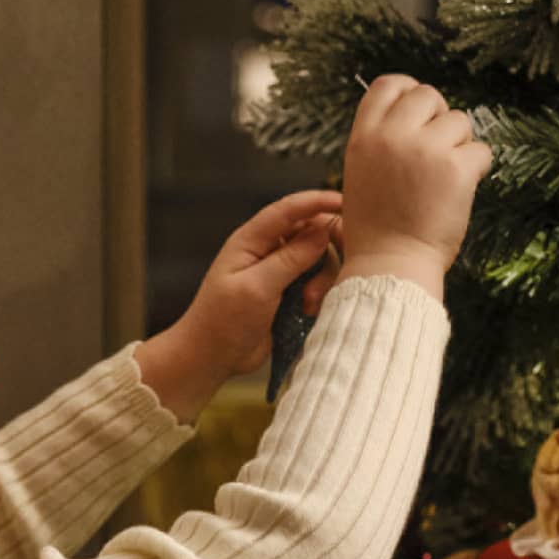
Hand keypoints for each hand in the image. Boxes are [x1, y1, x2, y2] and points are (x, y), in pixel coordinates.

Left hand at [139, 191, 344, 420]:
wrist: (211, 358)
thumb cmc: (223, 321)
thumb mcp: (257, 288)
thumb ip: (290, 258)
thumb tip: (322, 229)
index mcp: (251, 240)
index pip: (288, 209)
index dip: (318, 201)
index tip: (346, 203)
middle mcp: (266, 250)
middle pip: (311, 231)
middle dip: (327, 249)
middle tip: (334, 272)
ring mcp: (278, 271)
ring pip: (318, 258)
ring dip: (322, 278)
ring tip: (309, 303)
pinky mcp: (288, 292)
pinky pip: (316, 281)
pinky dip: (319, 293)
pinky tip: (308, 311)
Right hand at [340, 74, 491, 275]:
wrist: (391, 264)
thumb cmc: (377, 228)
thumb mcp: (361, 175)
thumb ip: (382, 143)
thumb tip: (417, 117)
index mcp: (364, 138)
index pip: (388, 85)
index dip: (408, 90)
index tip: (420, 110)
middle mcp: (392, 137)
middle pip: (428, 95)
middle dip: (439, 116)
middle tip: (438, 147)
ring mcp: (425, 150)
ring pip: (459, 121)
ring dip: (458, 145)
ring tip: (443, 179)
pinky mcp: (456, 168)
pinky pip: (481, 150)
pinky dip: (477, 168)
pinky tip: (460, 190)